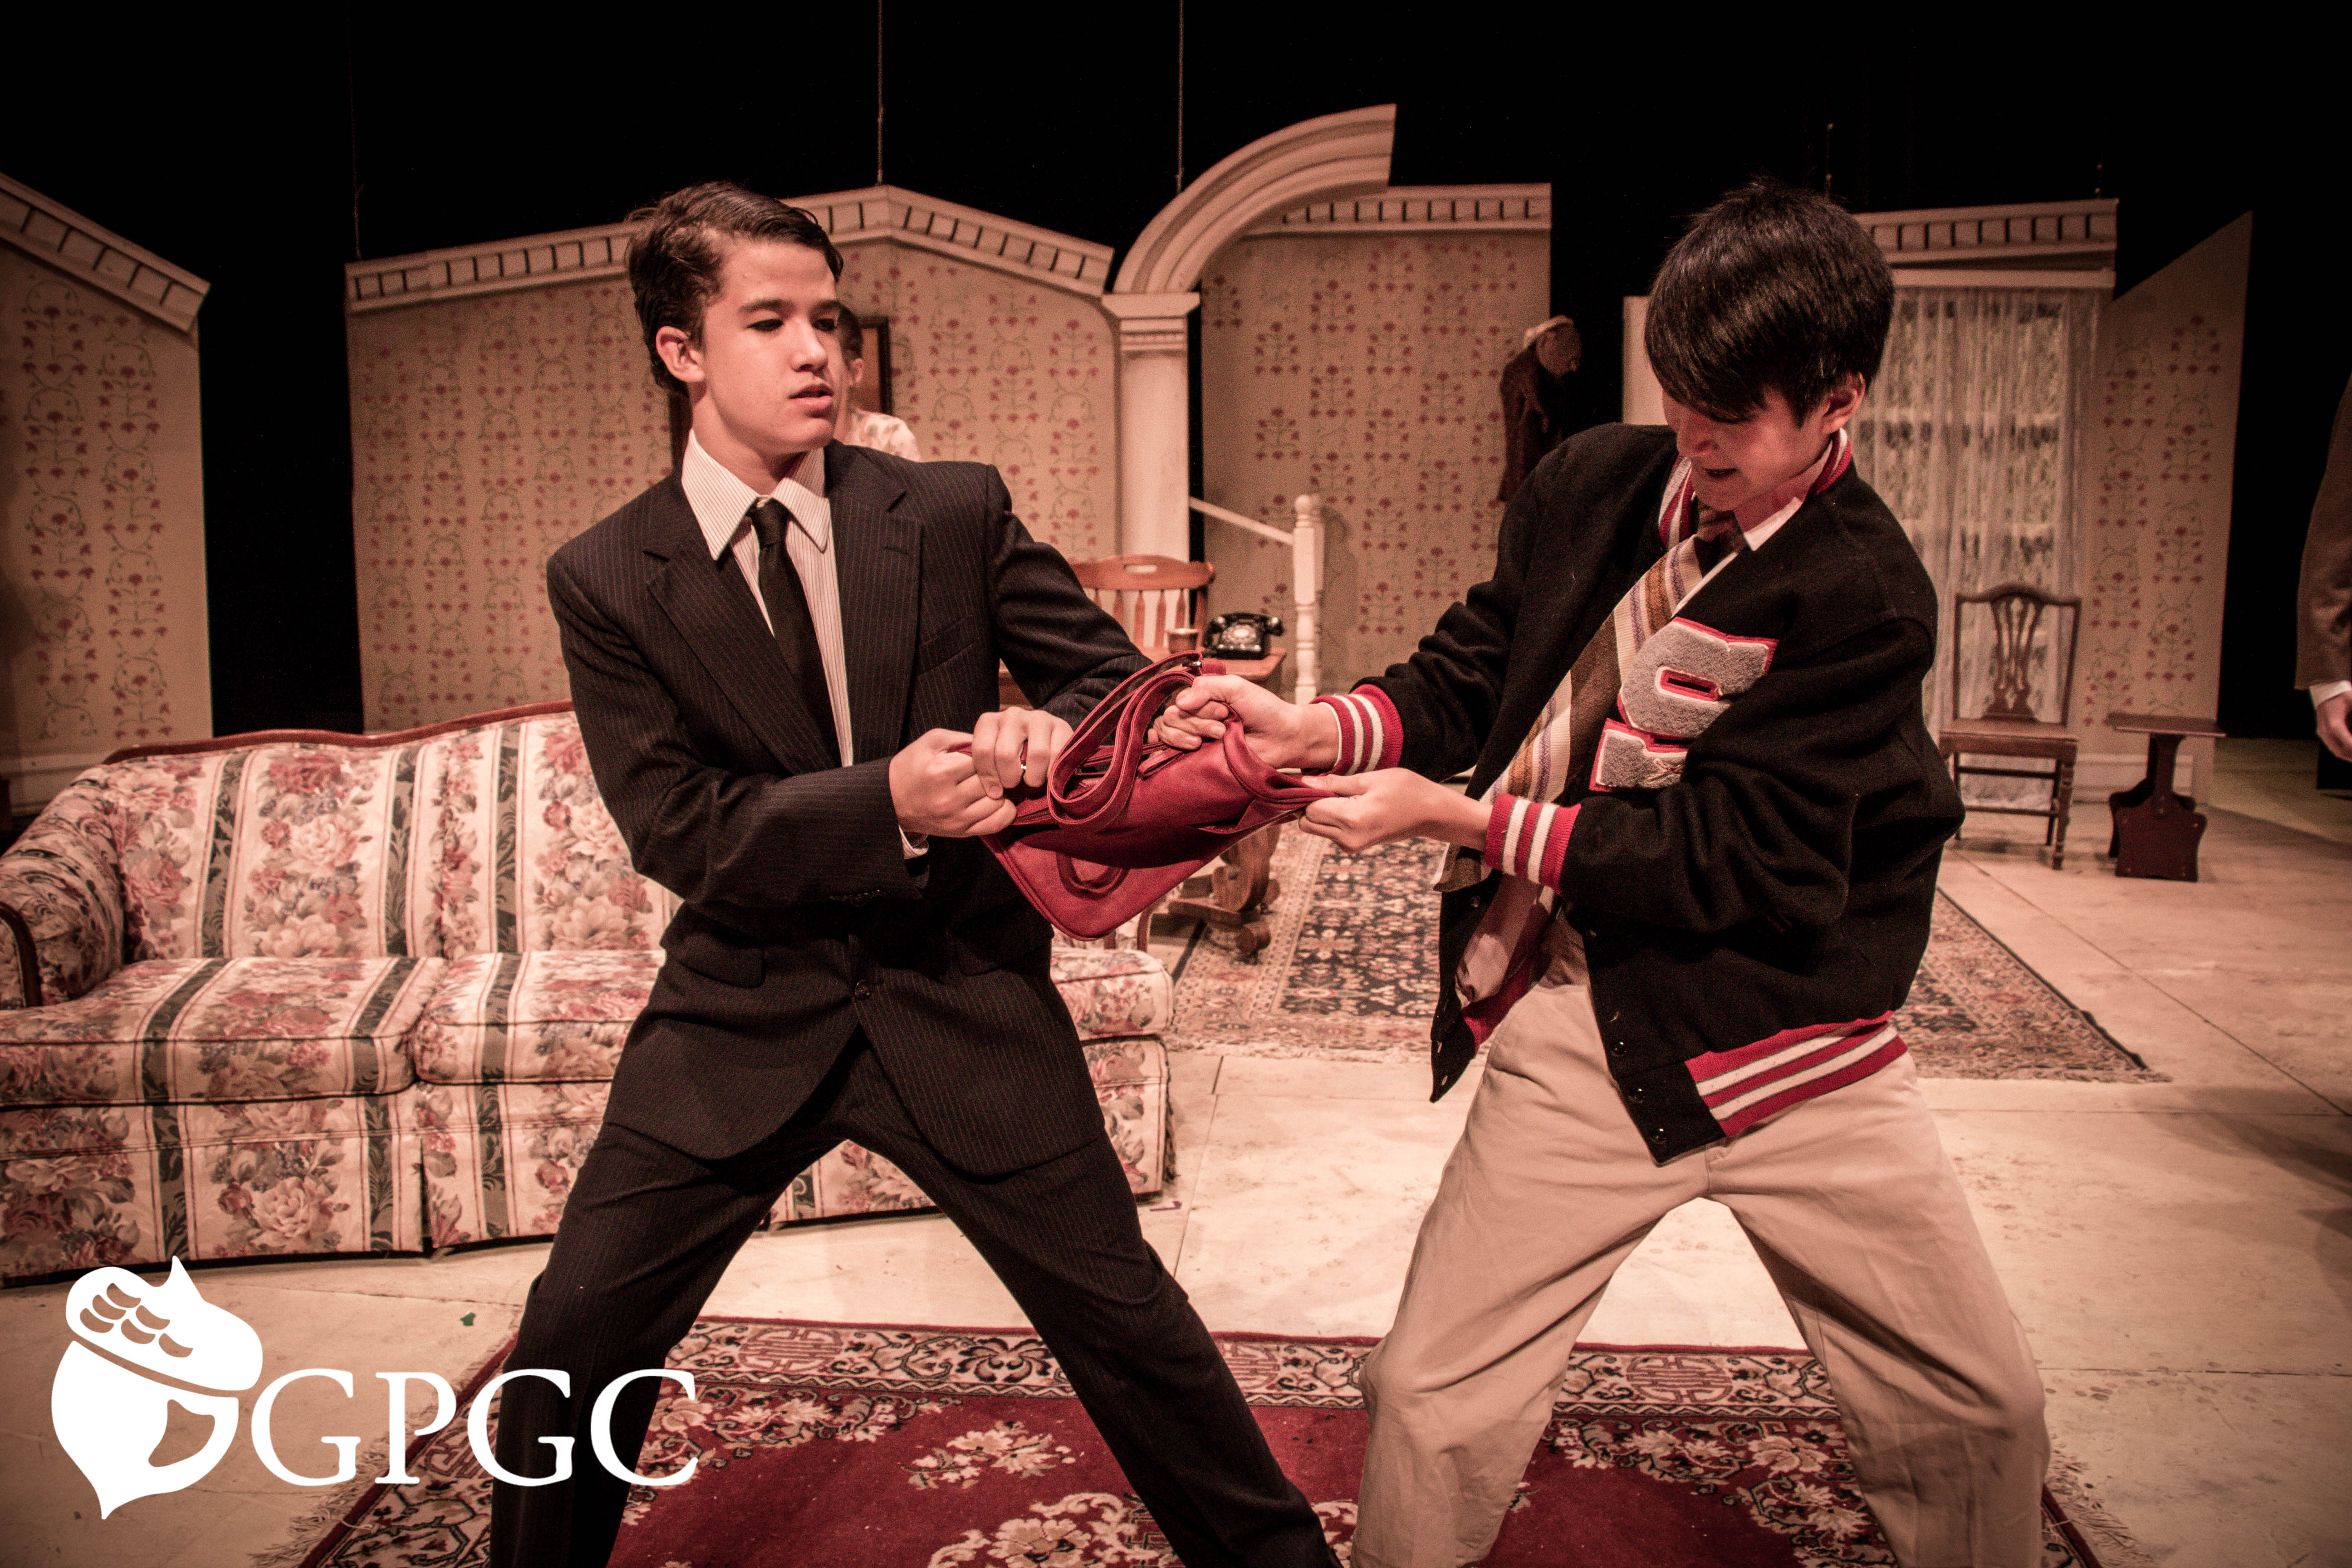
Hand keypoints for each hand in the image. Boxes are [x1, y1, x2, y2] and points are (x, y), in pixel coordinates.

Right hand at [889, 728, 1015, 837]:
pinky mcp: (961, 832)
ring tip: (991, 785)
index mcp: (941, 772)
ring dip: (1000, 792)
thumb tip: (991, 742)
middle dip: (994, 773)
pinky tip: (996, 801)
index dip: (985, 755)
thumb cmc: (911, 766)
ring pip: (998, 803)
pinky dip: (1003, 812)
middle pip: (993, 782)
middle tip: (990, 770)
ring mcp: (956, 818)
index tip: (981, 755)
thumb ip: (962, 738)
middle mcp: (950, 798)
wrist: (891, 800)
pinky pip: (996, 823)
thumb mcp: (932, 741)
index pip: (982, 760)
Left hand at [970, 707, 1074, 797]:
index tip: (995, 792)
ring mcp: (1037, 718)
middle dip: (1009, 778)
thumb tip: (992, 792)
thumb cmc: (1013, 754)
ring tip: (1032, 780)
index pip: (983, 750)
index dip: (988, 777)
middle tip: (1014, 785)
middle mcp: (1012, 715)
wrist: (1043, 741)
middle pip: (1006, 753)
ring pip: (1037, 754)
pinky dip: (1052, 772)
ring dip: (1034, 777)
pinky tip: (1047, 775)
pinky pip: (1057, 754)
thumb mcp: (993, 758)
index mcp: (990, 721)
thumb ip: (986, 769)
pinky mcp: (1060, 725)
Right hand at [1151, 674, 1335, 768]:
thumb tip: (1180, 703)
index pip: (1179, 701)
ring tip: (1218, 736)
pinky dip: (1176, 745)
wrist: (1283, 738)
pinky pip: (1170, 751)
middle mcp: (1196, 717)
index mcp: (1203, 699)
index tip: (1223, 711)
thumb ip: (1207, 687)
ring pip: (1167, 732)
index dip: (1197, 706)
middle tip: (1223, 725)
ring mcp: (1195, 738)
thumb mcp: (1236, 687)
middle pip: (1171, 717)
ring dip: (1190, 732)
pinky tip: (1194, 747)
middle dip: (1196, 721)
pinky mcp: (1197, 759)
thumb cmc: (1264, 710)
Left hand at [1299, 769, 1488, 853]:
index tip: (1316, 779)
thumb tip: (1304, 782)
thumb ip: (1335, 783)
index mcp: (1352, 819)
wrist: (1430, 813)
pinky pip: (1328, 832)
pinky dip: (1330, 819)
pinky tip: (1349, 805)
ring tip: (1343, 795)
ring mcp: (1351, 846)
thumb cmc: (1405, 790)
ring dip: (1320, 812)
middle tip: (1328, 786)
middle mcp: (1348, 838)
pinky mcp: (1353, 847)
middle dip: (1310, 805)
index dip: (1308, 793)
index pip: (1310, 809)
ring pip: (1315, 829)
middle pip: (1307, 823)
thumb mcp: (1370, 779)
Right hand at [2321, 692, 2351, 762]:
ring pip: (2335, 750)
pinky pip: (2332, 745)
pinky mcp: (2322, 731)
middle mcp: (2325, 731)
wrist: (2326, 688)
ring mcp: (2322, 732)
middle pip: (2340, 752)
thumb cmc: (2341, 693)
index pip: (2349, 745)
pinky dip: (2342, 750)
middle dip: (2351, 756)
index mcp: (2334, 725)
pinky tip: (2349, 749)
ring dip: (2347, 755)